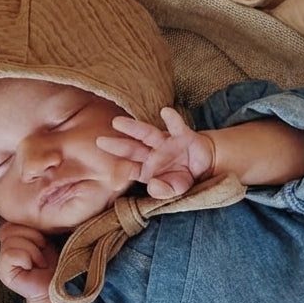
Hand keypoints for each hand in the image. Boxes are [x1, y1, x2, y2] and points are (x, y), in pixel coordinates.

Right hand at [0, 222, 58, 302]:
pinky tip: (32, 267)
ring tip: (40, 261)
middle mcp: (5, 247)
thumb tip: (37, 213)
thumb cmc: (55, 264)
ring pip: (11, 241)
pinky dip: (25, 258)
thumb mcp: (46, 239)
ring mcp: (3, 260)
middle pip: (10, 228)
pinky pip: (10, 254)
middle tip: (43, 251)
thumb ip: (36, 227)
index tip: (44, 242)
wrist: (57, 288)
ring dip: (32, 250)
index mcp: (15, 237)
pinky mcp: (4, 273)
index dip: (30, 228)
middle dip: (32, 237)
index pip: (12, 221)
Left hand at [96, 107, 215, 198]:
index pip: (130, 170)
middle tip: (99, 141)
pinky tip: (165, 112)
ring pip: (147, 133)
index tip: (110, 179)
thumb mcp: (175, 190)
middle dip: (117, 145)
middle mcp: (152, 153)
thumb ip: (164, 191)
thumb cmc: (183, 177)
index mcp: (146, 169)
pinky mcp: (183, 135)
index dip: (120, 173)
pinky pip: (177, 126)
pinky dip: (172, 119)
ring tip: (117, 122)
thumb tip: (153, 185)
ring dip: (133, 128)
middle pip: (132, 148)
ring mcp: (166, 143)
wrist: (204, 166)